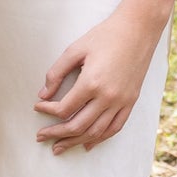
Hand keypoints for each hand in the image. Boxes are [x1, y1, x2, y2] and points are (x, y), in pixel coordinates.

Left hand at [35, 1, 166, 153]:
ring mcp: (121, 101)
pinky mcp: (131, 102)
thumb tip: (43, 95)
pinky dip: (100, 139)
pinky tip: (87, 144)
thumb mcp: (75, 49)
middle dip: (56, 133)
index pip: (64, 108)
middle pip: (77, 126)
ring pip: (95, 132)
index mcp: (91, 82)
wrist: (138, 30)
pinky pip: (115, 128)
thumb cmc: (105, 36)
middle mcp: (107, 96)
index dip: (47, 111)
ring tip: (59, 147)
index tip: (38, 106)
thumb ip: (56, 73)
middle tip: (41, 137)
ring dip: (75, 142)